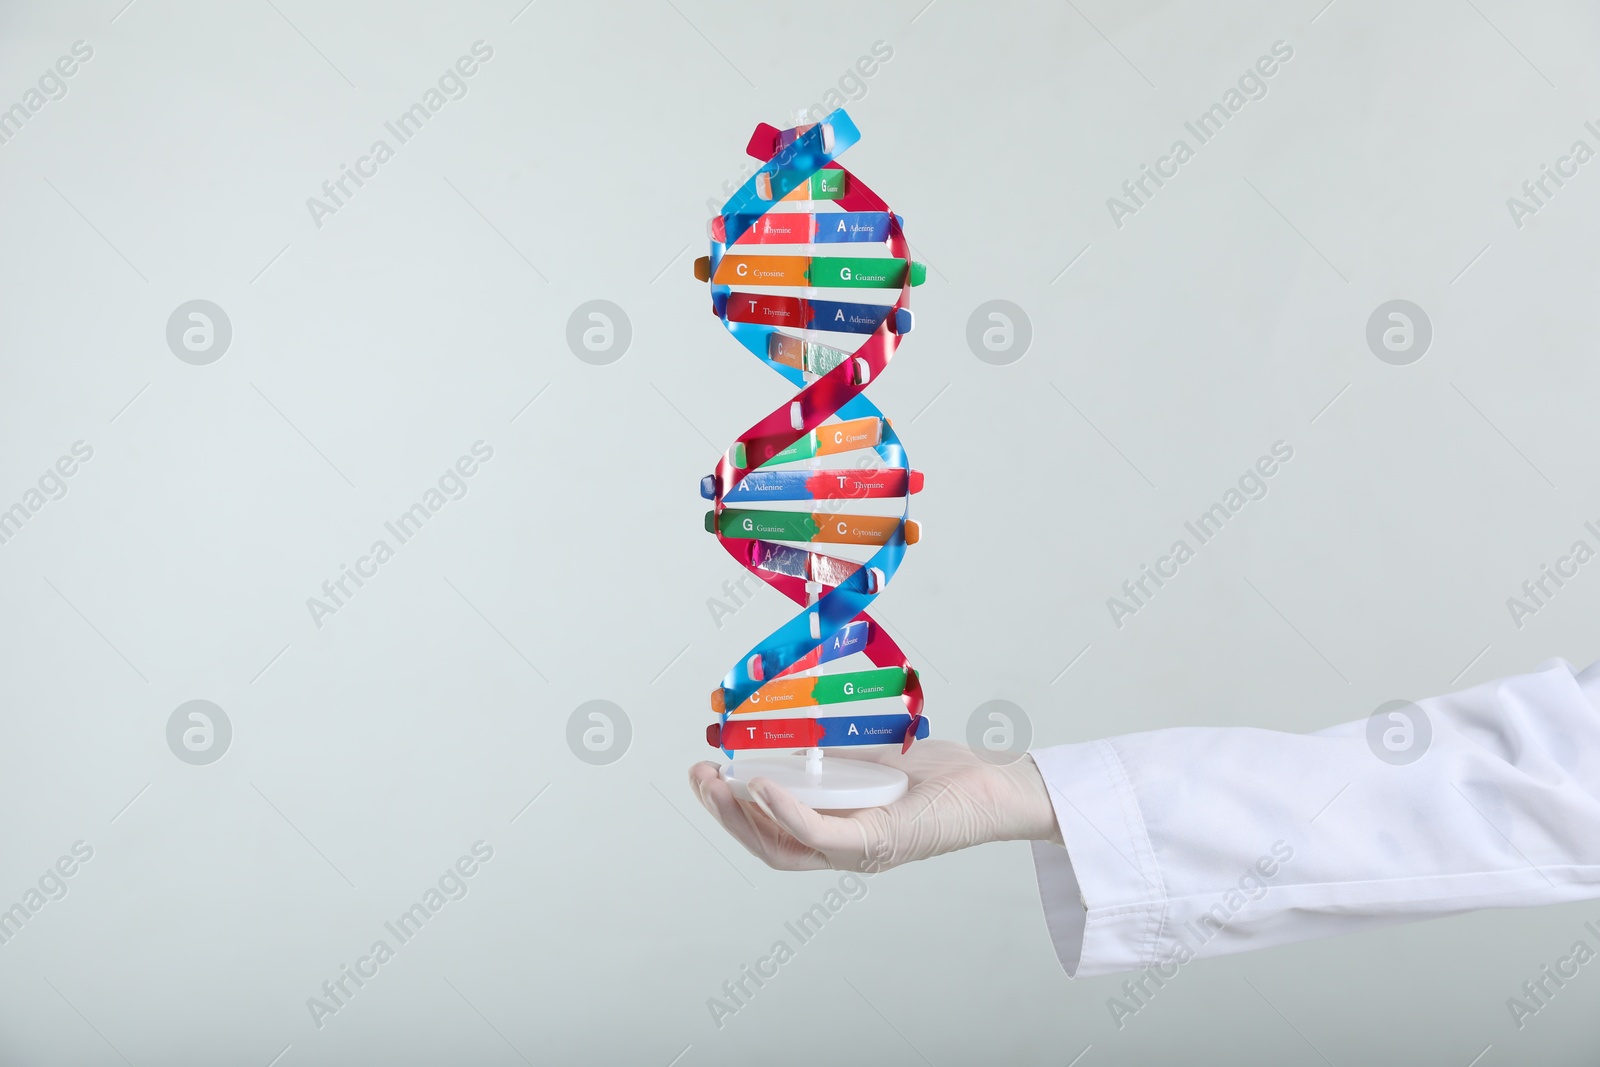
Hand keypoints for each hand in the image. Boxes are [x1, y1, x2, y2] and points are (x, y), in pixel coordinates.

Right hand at [688, 740, 1062, 872]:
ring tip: (715, 783)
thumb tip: (790, 733)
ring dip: (741, 816)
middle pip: (766, 845)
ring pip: (782, 848)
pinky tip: (761, 787)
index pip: (772, 831)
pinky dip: (785, 813)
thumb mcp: (873, 758)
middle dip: (723, 813)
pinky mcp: (878, 845)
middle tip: (698, 775)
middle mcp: (844, 851)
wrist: (994, 786)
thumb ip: (833, 757)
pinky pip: (818, 836)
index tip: (708, 769)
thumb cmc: (942, 775)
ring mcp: (859, 852)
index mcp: (839, 832)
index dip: (733, 807)